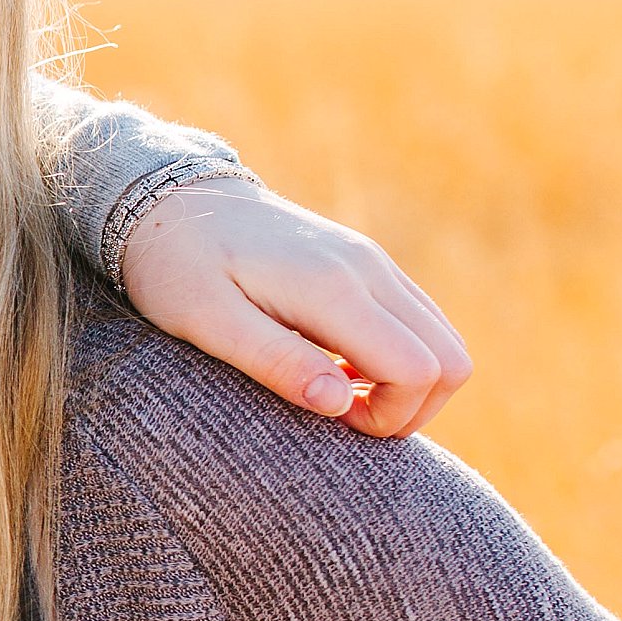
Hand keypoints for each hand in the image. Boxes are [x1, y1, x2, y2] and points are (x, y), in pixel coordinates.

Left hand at [119, 179, 470, 437]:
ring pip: (443, 341)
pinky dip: (398, 357)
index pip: (420, 369)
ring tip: (335, 393)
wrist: (170, 199)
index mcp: (333, 288)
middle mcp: (369, 269)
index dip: (390, 417)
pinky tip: (336, 366)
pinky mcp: (366, 262)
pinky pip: (418, 321)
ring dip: (407, 384)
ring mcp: (374, 262)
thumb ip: (275, 362)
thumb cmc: (176, 267)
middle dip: (412, 408)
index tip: (334, 421)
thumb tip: (338, 404)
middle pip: (451, 360)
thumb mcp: (206, 322)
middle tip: (343, 418)